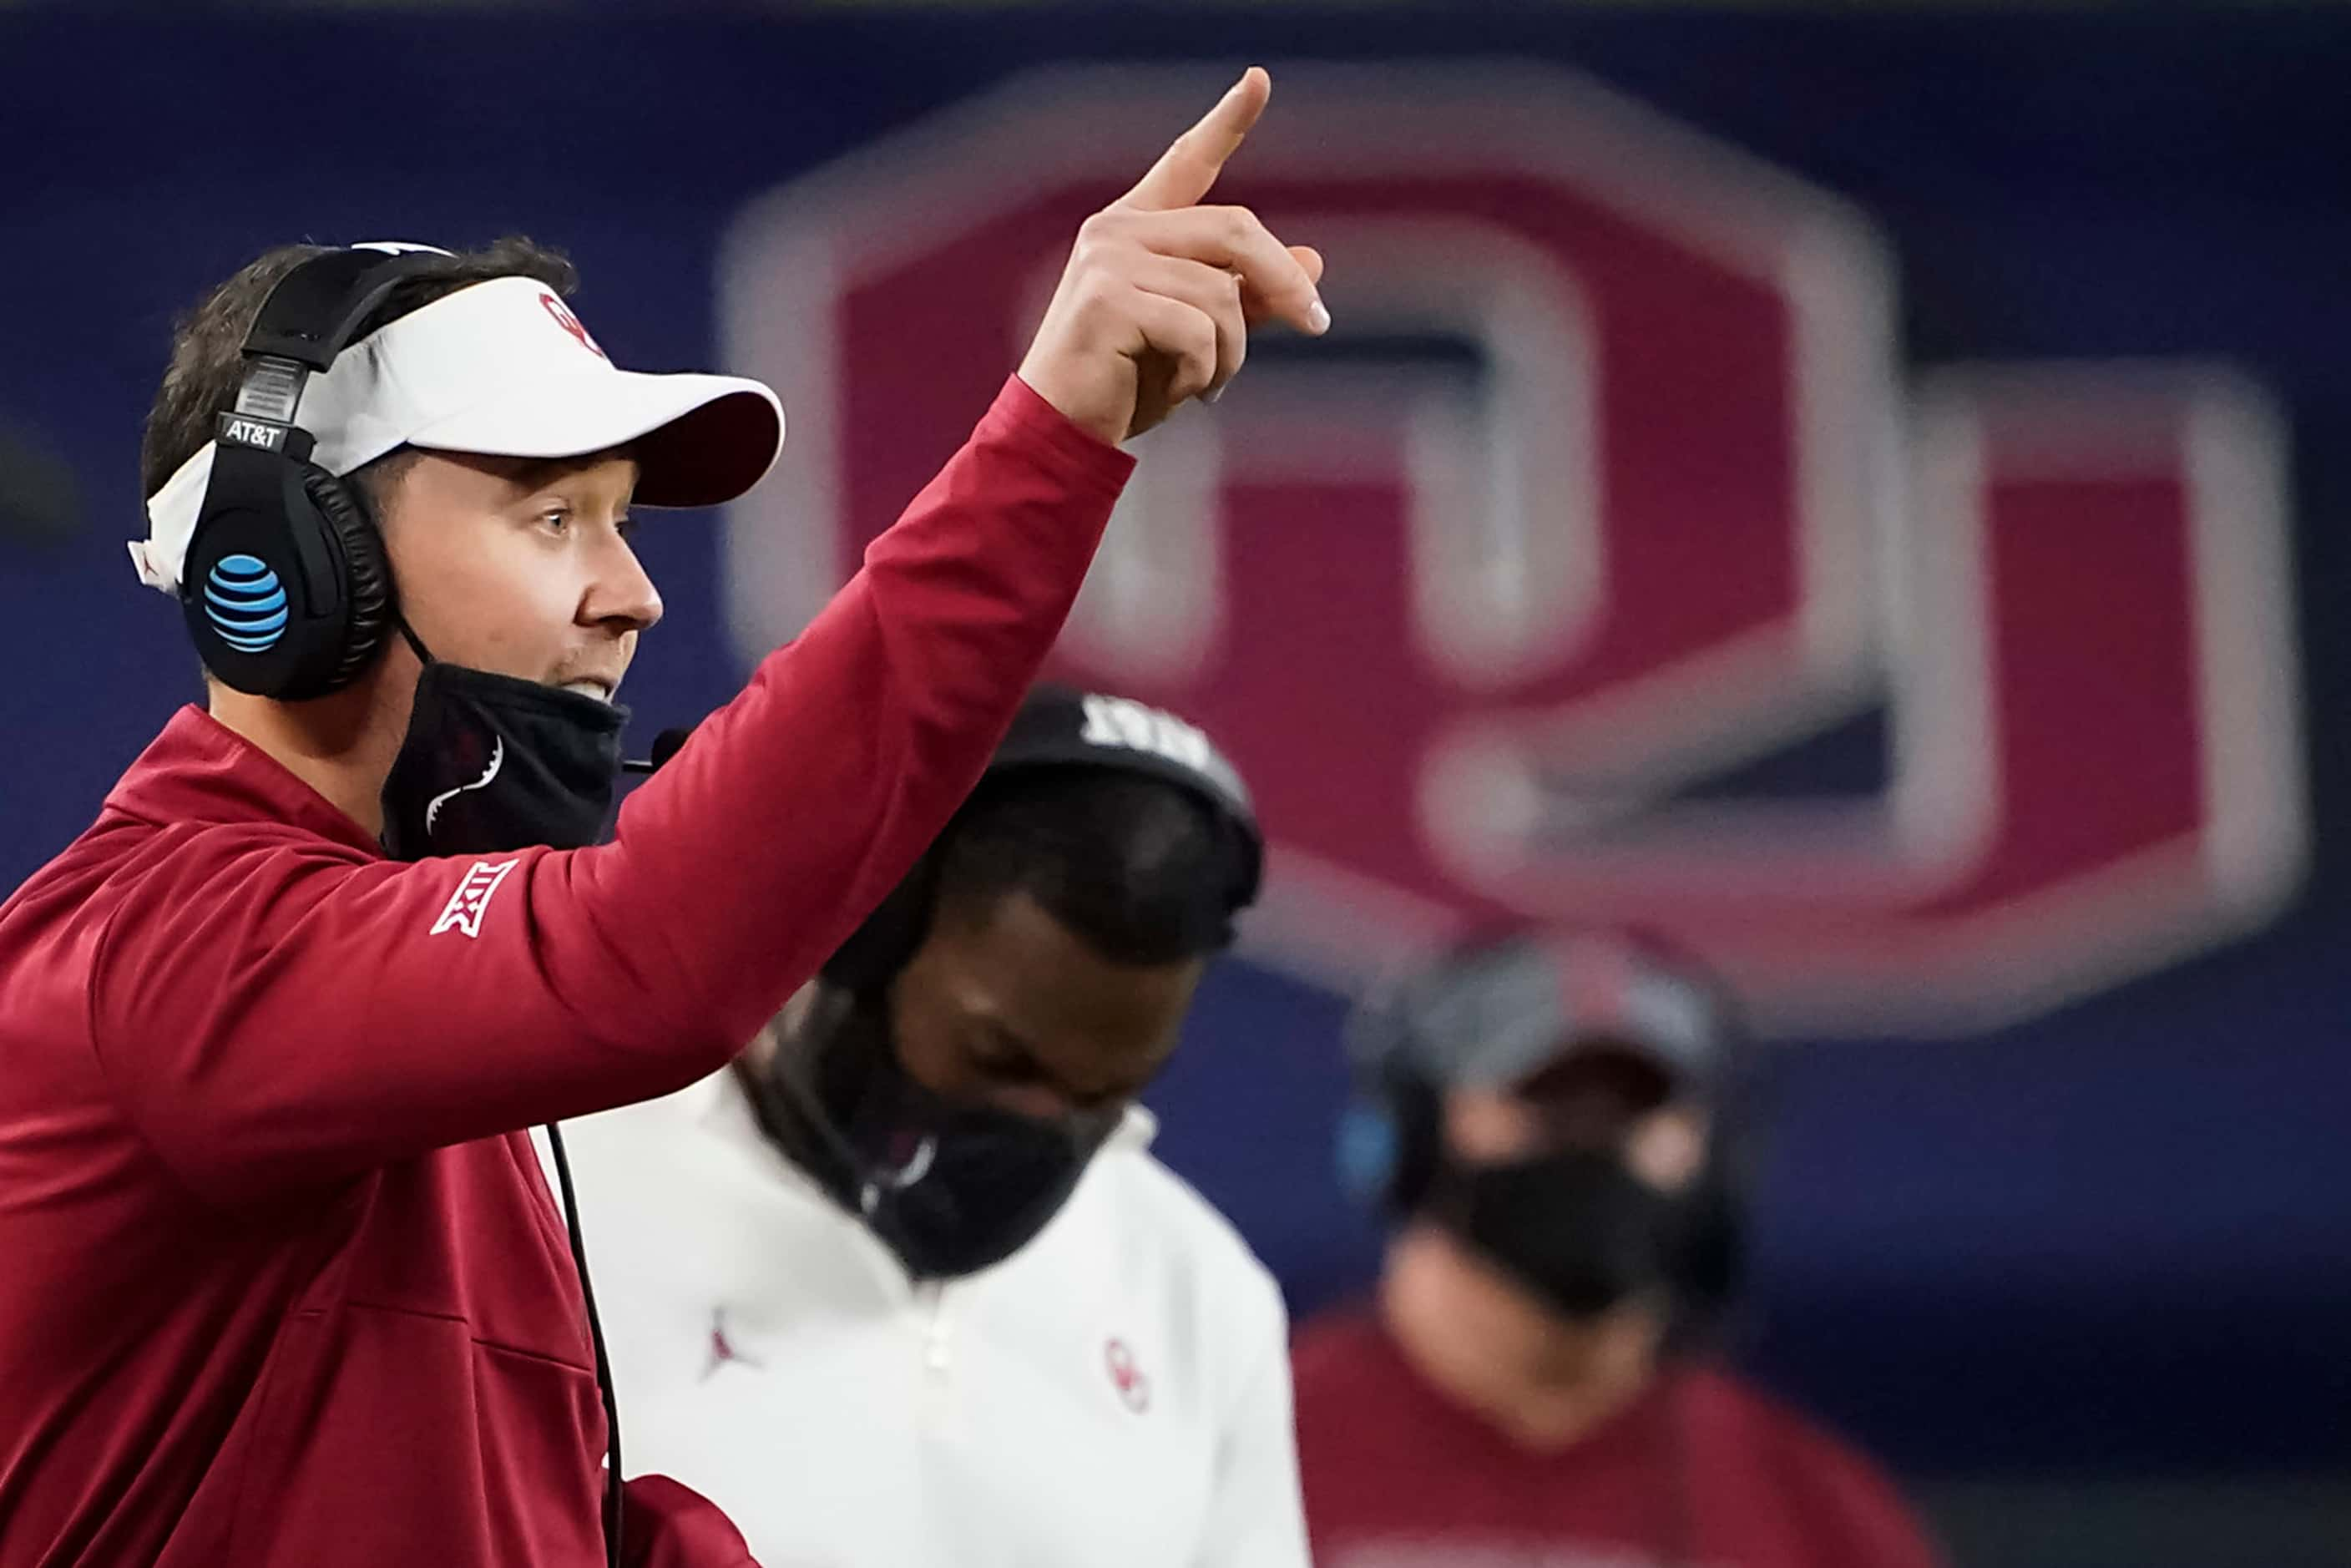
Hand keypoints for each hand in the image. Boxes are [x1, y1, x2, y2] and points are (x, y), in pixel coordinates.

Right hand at [1017, 67, 1328, 444]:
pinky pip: (1198, 329)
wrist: (1063, 432)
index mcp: (1136, 228)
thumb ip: (1248, 294)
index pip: (1188, 162)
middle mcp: (1117, 230)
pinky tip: (1186, 392)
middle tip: (1317, 322)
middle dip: (1284, 281)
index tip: (1259, 78)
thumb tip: (1313, 258)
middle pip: (1235, 230)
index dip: (1227, 121)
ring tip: (1211, 384)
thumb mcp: (1199, 335)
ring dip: (1235, 350)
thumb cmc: (1126, 383)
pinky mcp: (1107, 299)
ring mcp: (1108, 260)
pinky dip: (1208, 371)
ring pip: (1222, 292)